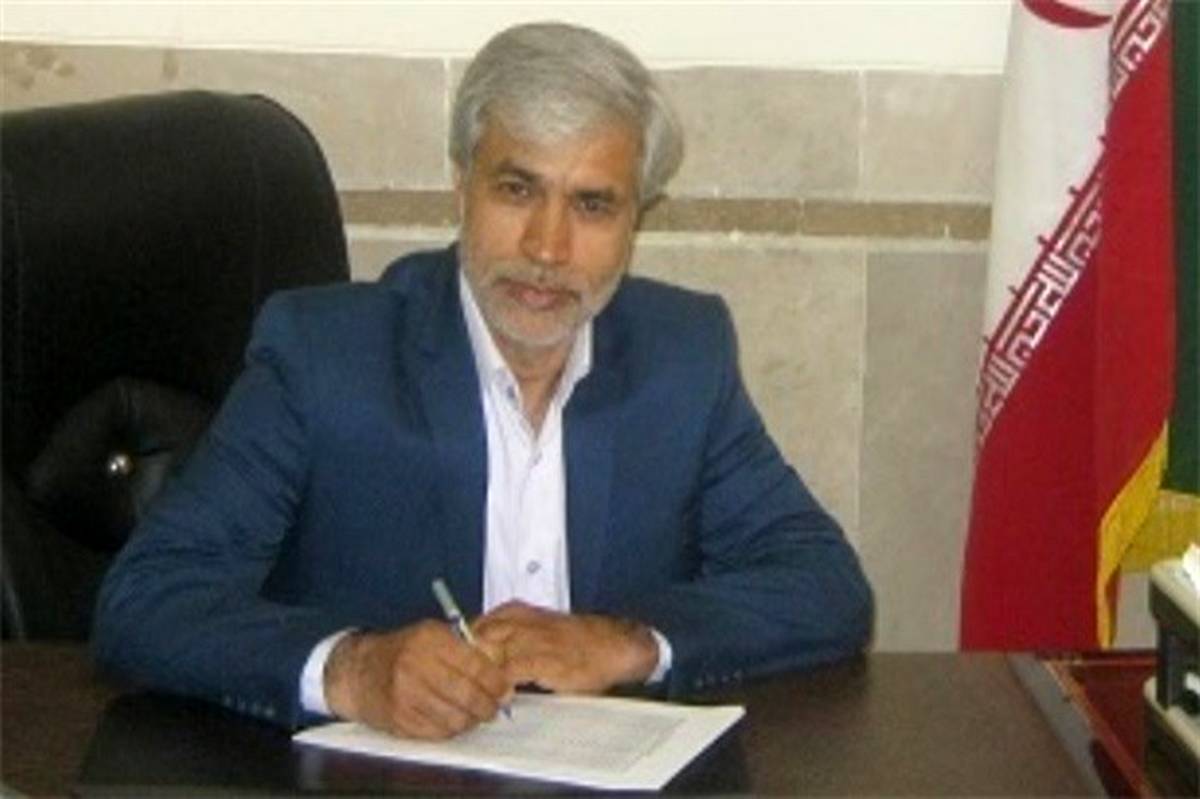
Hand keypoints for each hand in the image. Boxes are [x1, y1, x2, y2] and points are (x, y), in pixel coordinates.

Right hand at [322, 621, 512, 738]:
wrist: (360, 671)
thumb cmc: (403, 652)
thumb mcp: (432, 635)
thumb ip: (466, 647)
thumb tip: (502, 666)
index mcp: (429, 639)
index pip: (475, 664)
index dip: (496, 681)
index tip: (505, 689)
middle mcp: (416, 665)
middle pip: (467, 694)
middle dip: (488, 705)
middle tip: (495, 706)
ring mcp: (405, 695)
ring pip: (455, 718)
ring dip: (471, 719)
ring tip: (475, 713)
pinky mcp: (399, 719)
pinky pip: (438, 732)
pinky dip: (452, 729)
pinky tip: (453, 719)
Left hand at [473, 602, 658, 692]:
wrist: (612, 645)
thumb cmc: (575, 641)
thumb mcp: (537, 628)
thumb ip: (509, 637)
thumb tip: (477, 656)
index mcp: (516, 612)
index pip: (474, 627)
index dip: (462, 649)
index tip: (456, 667)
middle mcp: (520, 622)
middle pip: (477, 640)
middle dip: (467, 663)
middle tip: (464, 684)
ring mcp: (532, 640)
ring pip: (490, 655)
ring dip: (482, 677)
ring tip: (480, 694)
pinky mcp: (544, 660)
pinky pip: (510, 672)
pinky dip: (501, 686)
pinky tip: (502, 697)